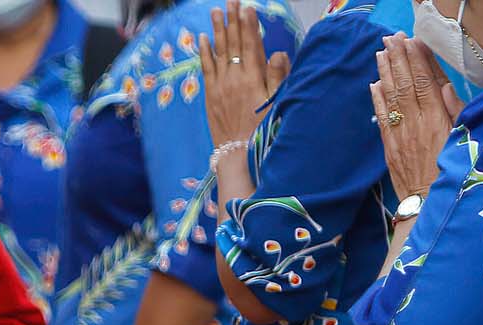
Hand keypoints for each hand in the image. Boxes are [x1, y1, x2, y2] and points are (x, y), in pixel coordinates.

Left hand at [199, 3, 291, 147]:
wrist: (238, 153)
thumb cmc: (262, 130)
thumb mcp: (275, 104)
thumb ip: (278, 77)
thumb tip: (279, 53)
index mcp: (253, 78)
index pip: (251, 44)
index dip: (249, 25)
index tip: (247, 7)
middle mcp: (235, 77)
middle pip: (233, 43)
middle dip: (233, 20)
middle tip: (231, 1)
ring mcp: (220, 85)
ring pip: (218, 51)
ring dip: (218, 29)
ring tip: (216, 11)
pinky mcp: (210, 94)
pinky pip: (206, 68)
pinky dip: (204, 52)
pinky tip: (203, 38)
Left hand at [372, 34, 465, 200]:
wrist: (429, 205)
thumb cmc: (453, 172)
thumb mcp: (462, 140)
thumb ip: (455, 112)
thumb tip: (444, 86)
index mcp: (437, 121)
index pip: (426, 83)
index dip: (417, 60)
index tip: (412, 42)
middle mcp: (416, 125)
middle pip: (406, 85)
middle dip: (398, 59)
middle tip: (392, 38)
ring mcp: (400, 136)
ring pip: (391, 98)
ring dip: (386, 73)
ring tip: (381, 53)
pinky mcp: (389, 147)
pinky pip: (381, 118)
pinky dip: (377, 99)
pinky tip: (374, 84)